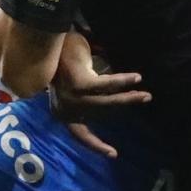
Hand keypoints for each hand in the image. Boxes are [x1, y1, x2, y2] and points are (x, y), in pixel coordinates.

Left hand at [48, 33, 149, 158]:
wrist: (45, 37)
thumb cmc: (61, 56)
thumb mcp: (75, 82)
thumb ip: (88, 94)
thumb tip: (112, 98)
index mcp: (61, 111)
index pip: (79, 134)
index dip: (95, 144)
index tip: (113, 154)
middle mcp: (64, 108)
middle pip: (100, 112)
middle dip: (124, 105)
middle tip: (145, 99)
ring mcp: (70, 98)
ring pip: (105, 102)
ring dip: (127, 98)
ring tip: (145, 95)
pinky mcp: (78, 85)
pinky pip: (105, 86)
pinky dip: (122, 82)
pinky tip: (136, 79)